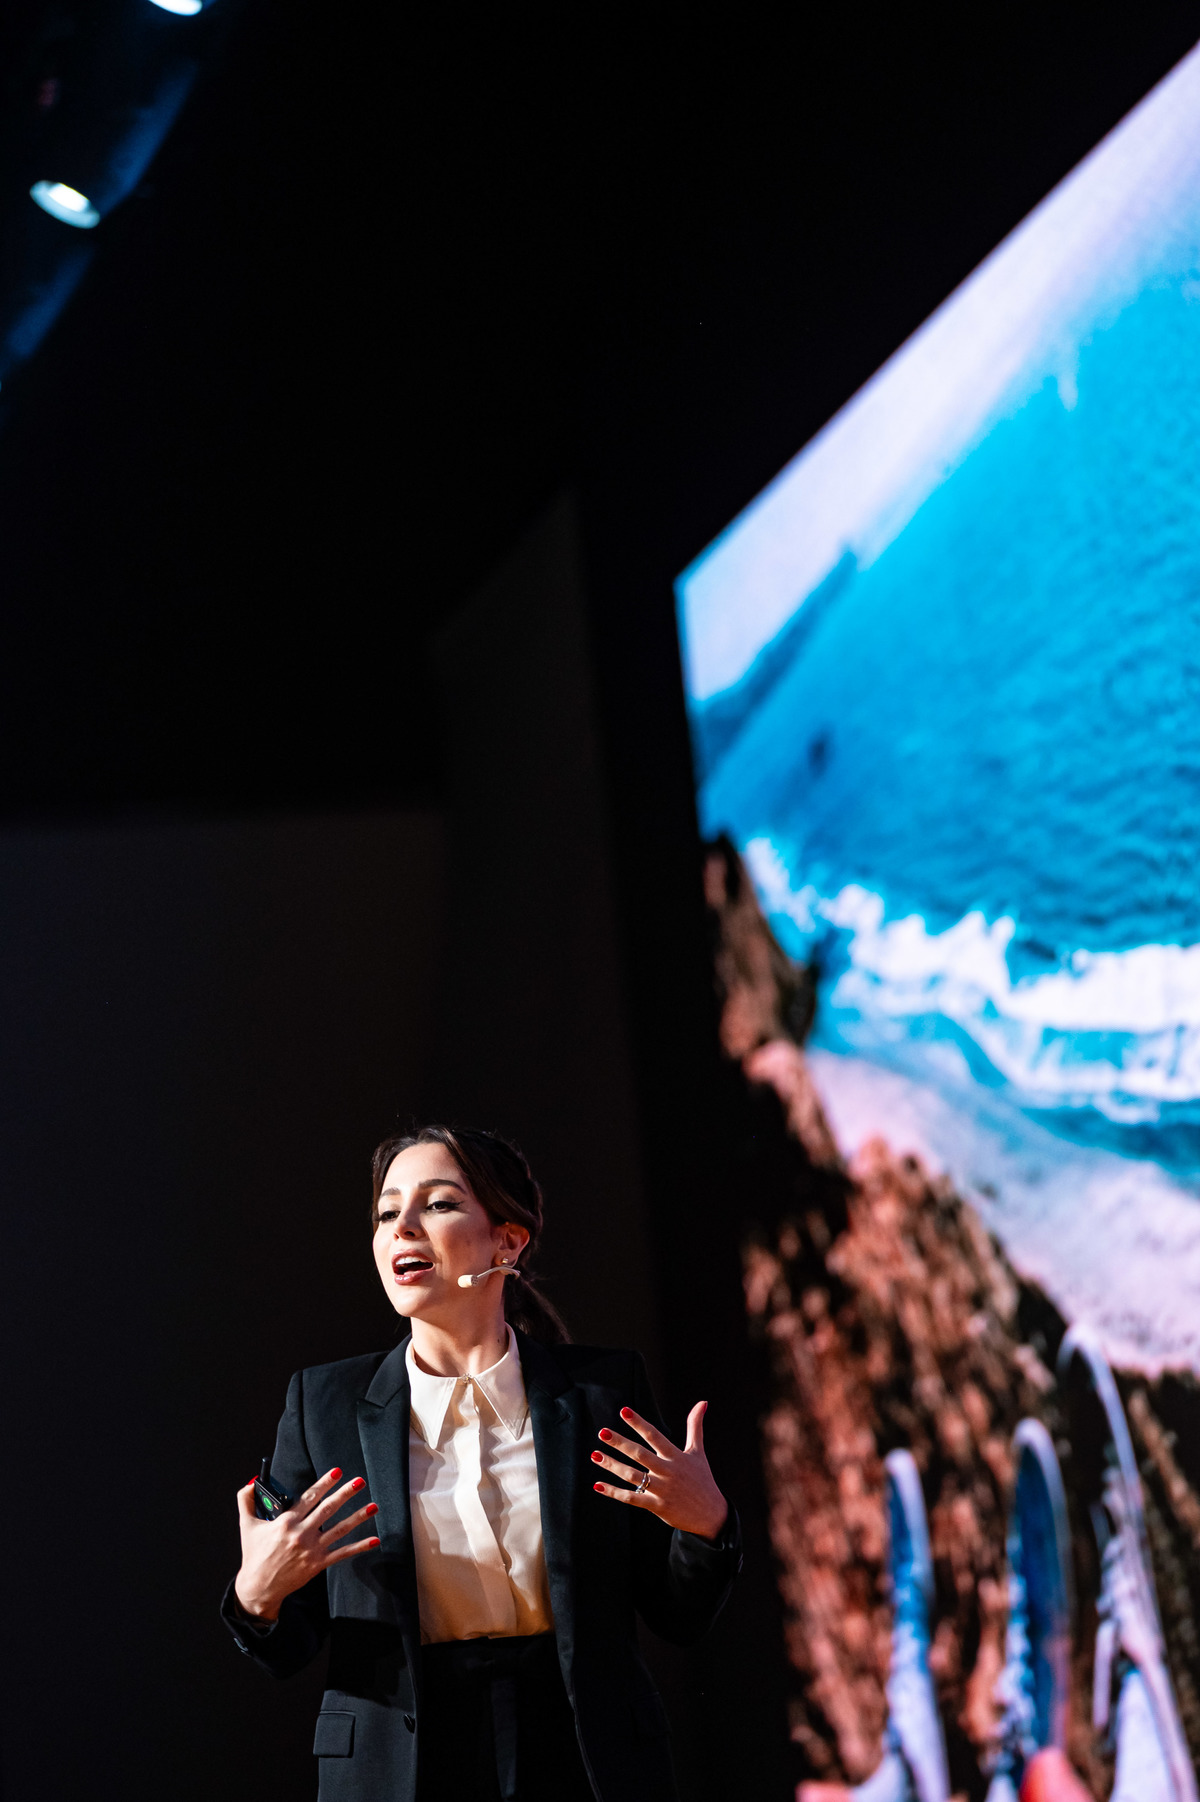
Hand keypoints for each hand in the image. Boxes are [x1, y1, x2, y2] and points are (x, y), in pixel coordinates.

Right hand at [233, 1468, 379, 1621]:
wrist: (258, 1587)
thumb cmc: (253, 1554)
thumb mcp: (247, 1525)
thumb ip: (246, 1501)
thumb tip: (251, 1482)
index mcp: (286, 1522)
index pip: (309, 1497)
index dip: (324, 1483)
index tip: (337, 1471)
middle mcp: (301, 1534)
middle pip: (327, 1509)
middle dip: (345, 1493)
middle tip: (360, 1481)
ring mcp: (311, 1550)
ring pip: (339, 1529)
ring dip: (358, 1517)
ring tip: (374, 1506)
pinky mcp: (318, 1564)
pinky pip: (342, 1553)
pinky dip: (359, 1547)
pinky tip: (374, 1540)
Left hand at [591, 1402, 728, 1540]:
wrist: (711, 1514)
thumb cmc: (702, 1479)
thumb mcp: (698, 1452)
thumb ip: (695, 1426)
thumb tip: (702, 1402)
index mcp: (676, 1456)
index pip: (654, 1435)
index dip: (639, 1423)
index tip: (623, 1411)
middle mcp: (668, 1471)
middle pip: (640, 1454)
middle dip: (620, 1443)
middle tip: (602, 1432)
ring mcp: (662, 1490)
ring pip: (632, 1476)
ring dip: (612, 1466)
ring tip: (595, 1455)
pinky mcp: (657, 1506)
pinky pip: (632, 1498)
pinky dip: (614, 1492)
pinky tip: (598, 1485)